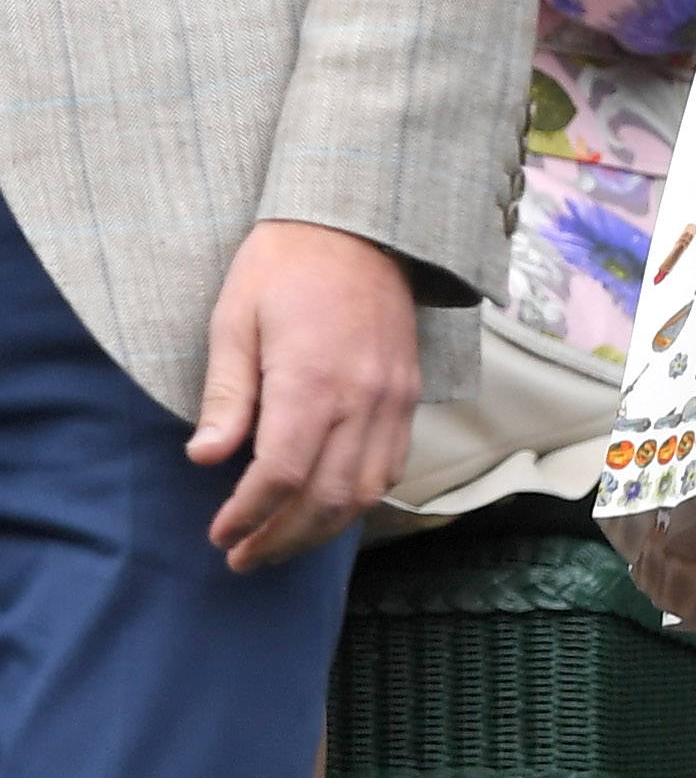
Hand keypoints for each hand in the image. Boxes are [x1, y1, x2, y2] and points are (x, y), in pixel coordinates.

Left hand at [186, 218, 420, 568]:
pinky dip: (359, 499)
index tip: (219, 533)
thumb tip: (205, 458)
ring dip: (321, 531)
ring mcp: (393, 397)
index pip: (281, 475)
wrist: (358, 221)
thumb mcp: (234, 318)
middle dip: (280, 539)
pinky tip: (327, 507)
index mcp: (313, 378)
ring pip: (365, 492)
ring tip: (281, 543)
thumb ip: (226, 393)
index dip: (248, 515)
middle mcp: (362, 397)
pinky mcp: (409, 393)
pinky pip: (392, 465)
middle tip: (243, 556)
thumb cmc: (284, 265)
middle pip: (325, 498)